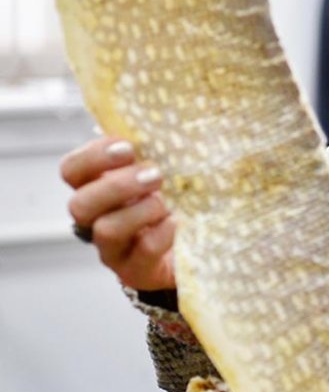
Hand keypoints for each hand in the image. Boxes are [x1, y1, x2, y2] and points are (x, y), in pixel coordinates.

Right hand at [60, 136, 176, 291]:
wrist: (194, 249)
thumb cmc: (174, 200)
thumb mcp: (161, 170)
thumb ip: (150, 149)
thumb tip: (156, 121)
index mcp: (97, 189)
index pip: (71, 170)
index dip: (93, 157)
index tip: (128, 148)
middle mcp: (96, 220)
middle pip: (79, 204)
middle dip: (117, 185)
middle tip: (155, 175)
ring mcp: (113, 249)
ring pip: (105, 230)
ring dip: (140, 210)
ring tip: (166, 201)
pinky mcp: (138, 270)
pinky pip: (142, 251)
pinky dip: (162, 232)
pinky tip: (178, 222)